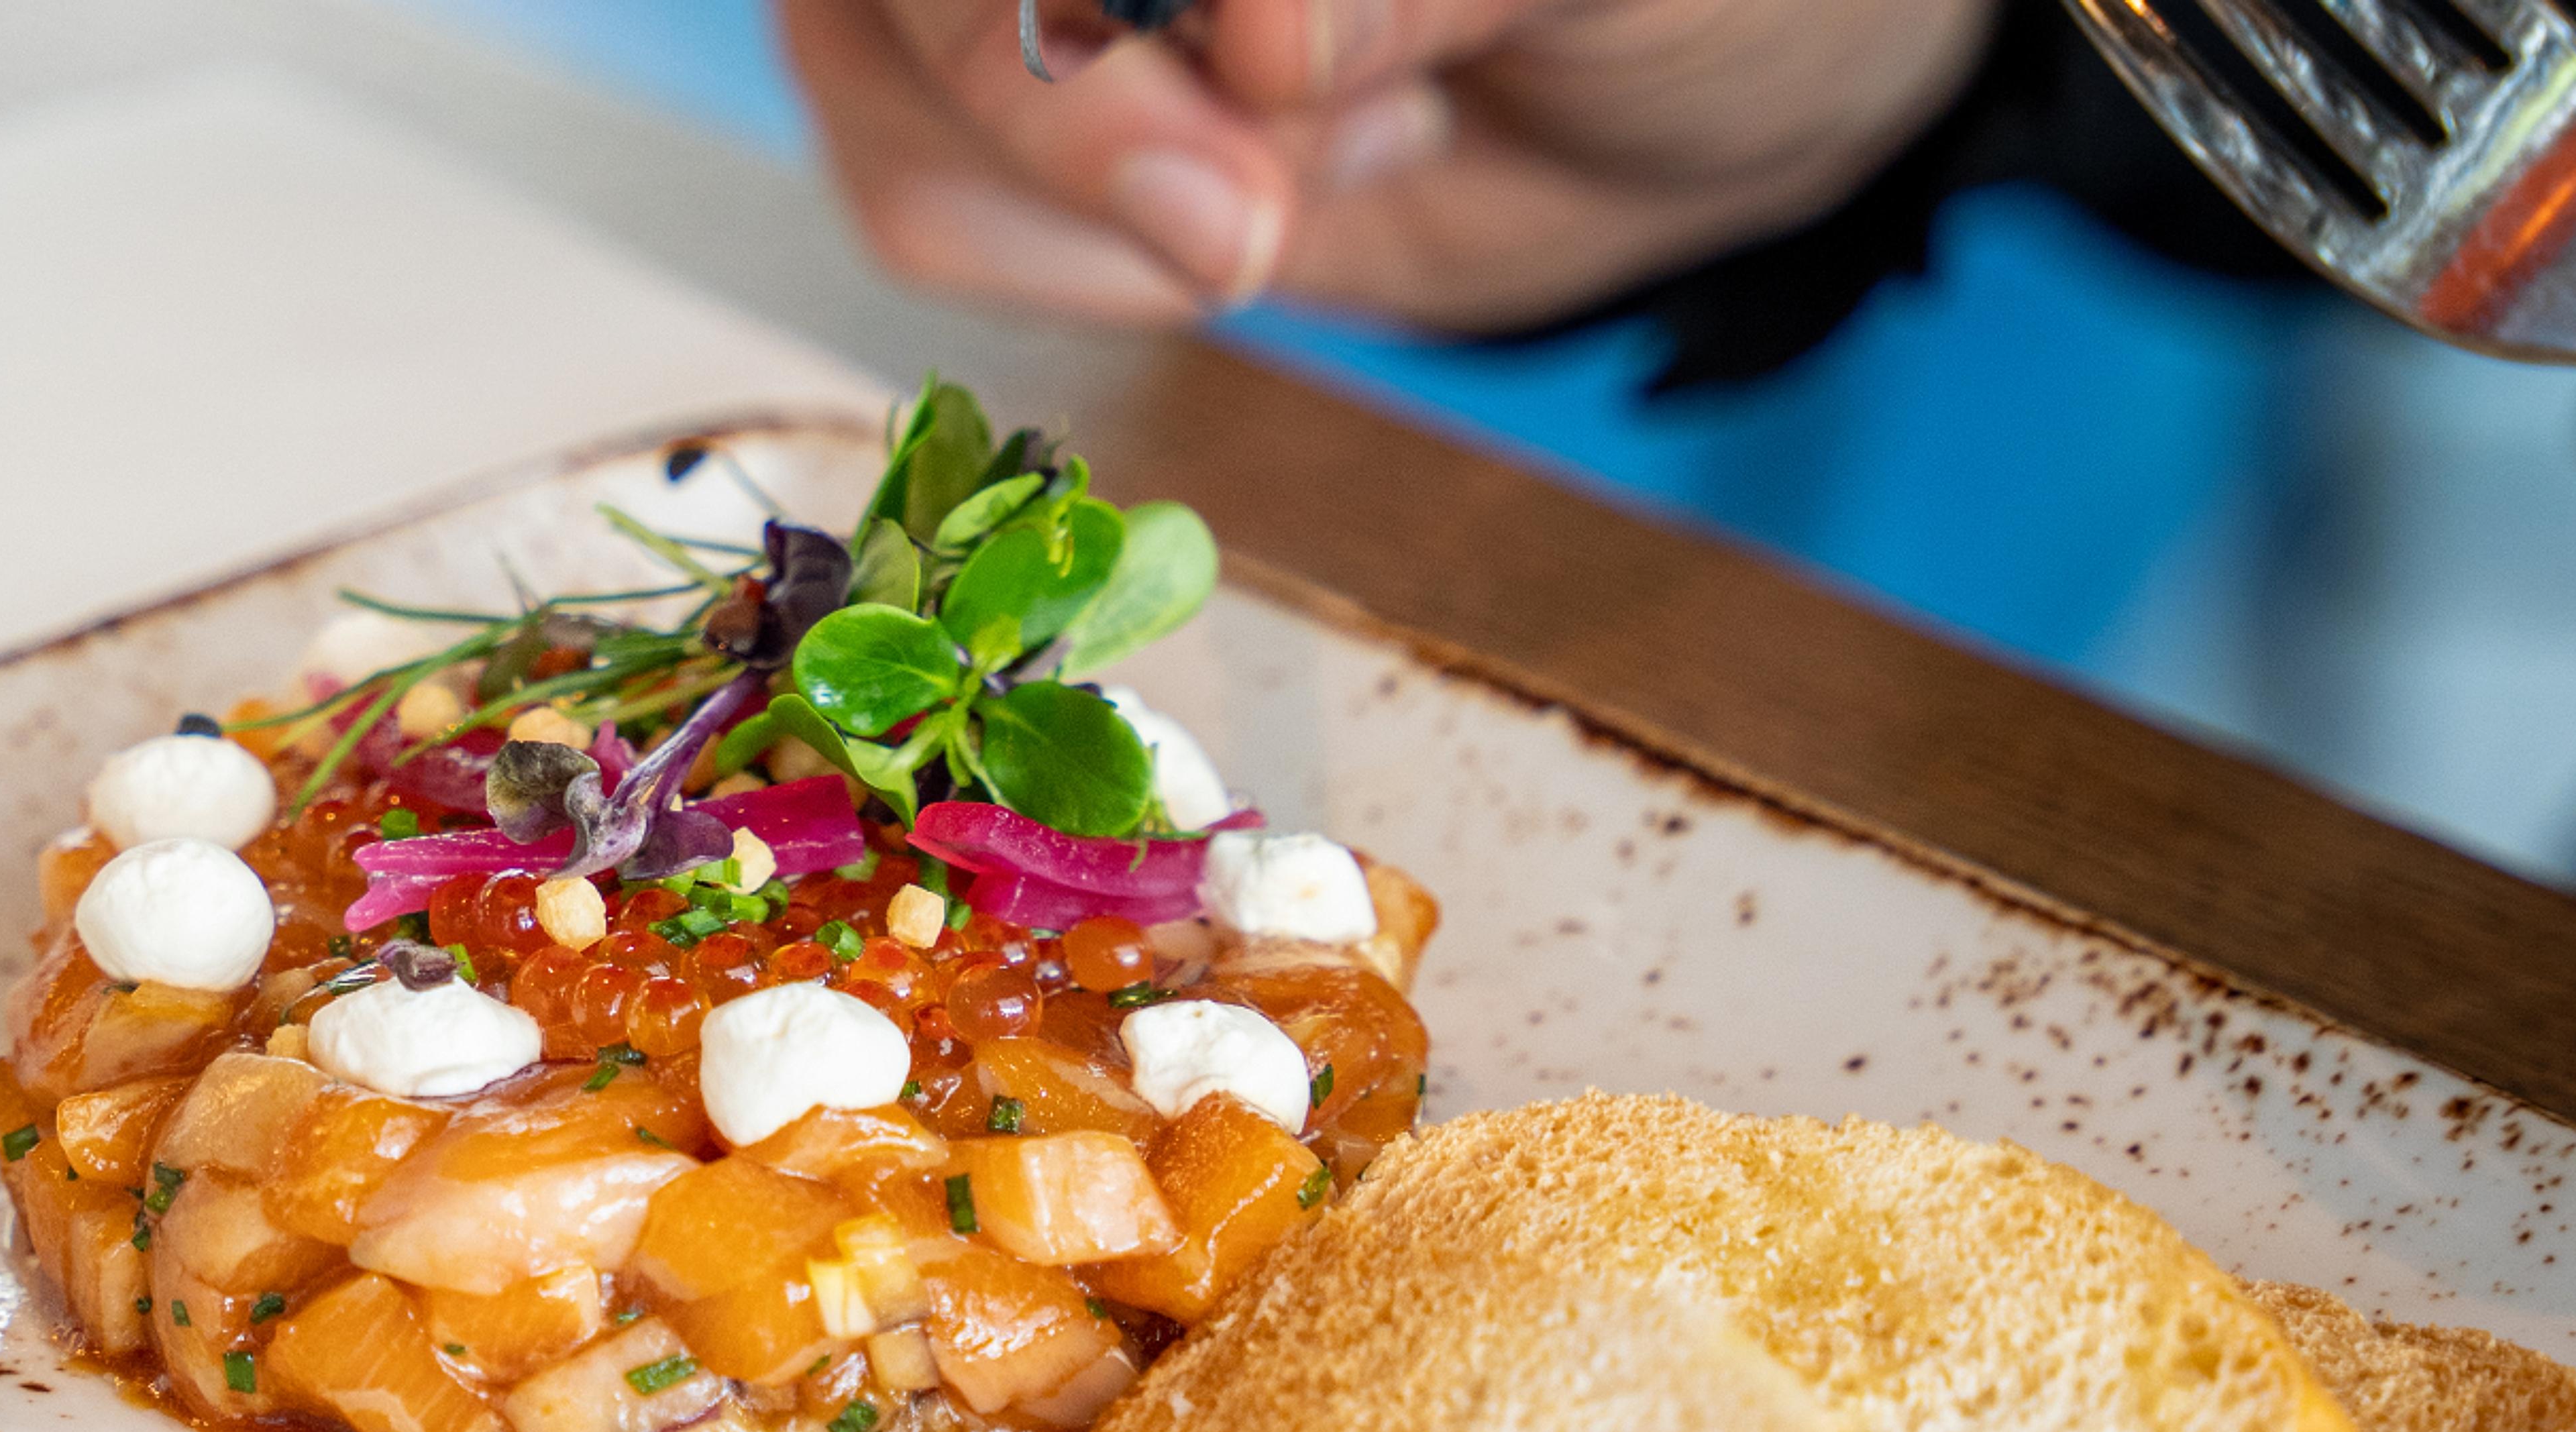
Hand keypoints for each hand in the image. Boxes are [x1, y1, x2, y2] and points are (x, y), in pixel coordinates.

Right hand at [781, 0, 1998, 331]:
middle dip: (1049, 115)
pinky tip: (1237, 223)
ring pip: (866, 73)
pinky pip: (917, 201)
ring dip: (1058, 199)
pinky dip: (1065, 263)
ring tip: (1280, 199)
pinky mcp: (1021, 118)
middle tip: (1246, 231)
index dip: (1057, 18)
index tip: (1257, 85)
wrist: (1708, 86)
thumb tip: (1255, 37)